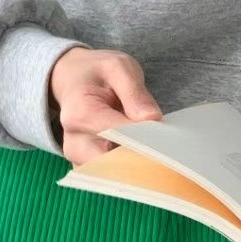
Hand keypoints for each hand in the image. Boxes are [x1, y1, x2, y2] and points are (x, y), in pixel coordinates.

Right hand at [50, 48, 161, 165]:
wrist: (72, 80)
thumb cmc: (96, 74)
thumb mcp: (118, 67)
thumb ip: (135, 92)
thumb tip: (151, 119)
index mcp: (80, 114)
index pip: (119, 136)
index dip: (146, 138)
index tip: (167, 137)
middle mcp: (75, 142)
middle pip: (115, 162)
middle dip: (142, 156)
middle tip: (166, 146)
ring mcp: (79, 157)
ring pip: (115, 173)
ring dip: (138, 163)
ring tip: (152, 145)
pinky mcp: (87, 165)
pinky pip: (112, 174)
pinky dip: (130, 166)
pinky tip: (142, 151)